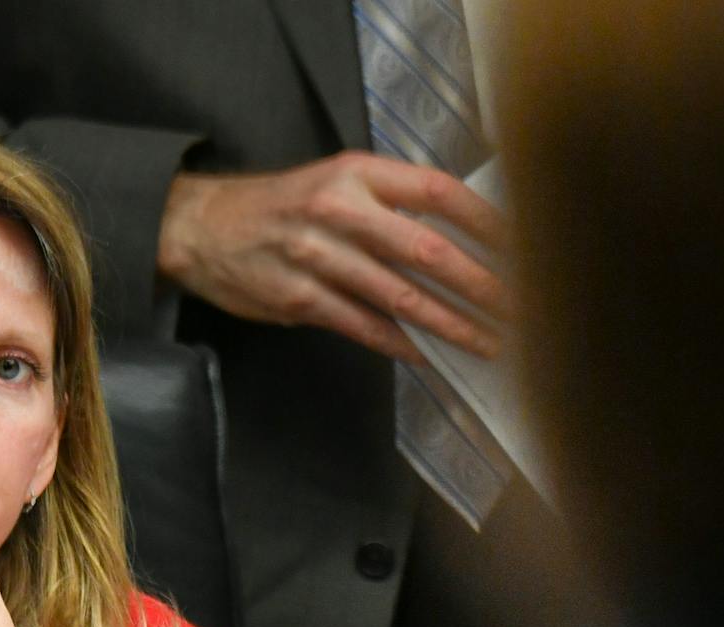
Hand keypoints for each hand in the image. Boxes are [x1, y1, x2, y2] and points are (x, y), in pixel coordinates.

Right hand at [156, 151, 511, 362]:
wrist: (202, 229)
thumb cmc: (278, 207)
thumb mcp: (333, 182)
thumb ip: (387, 204)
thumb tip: (452, 241)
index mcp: (356, 174)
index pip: (437, 192)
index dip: (484, 221)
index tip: (521, 245)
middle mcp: (340, 211)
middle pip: (426, 250)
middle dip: (479, 284)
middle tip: (518, 307)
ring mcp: (318, 258)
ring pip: (399, 296)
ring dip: (449, 324)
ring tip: (485, 341)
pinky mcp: (299, 299)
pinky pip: (361, 325)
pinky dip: (399, 343)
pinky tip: (429, 354)